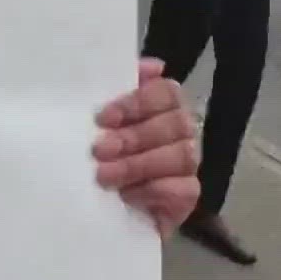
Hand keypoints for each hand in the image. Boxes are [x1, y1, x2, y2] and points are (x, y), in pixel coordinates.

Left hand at [93, 58, 198, 235]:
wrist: (93, 213)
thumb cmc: (93, 160)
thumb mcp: (92, 126)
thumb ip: (112, 92)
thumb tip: (150, 66)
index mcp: (159, 109)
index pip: (166, 91)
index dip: (137, 102)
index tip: (103, 117)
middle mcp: (178, 132)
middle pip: (175, 122)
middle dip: (133, 136)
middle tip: (99, 150)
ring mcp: (186, 165)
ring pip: (181, 155)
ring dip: (138, 164)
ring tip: (104, 176)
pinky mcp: (188, 197)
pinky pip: (183, 188)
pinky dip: (153, 190)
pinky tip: (127, 195)